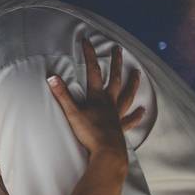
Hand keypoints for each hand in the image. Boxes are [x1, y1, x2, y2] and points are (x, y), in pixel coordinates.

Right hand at [47, 38, 143, 160]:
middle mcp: (109, 103)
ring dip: (132, 84)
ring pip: (127, 96)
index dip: (89, 55)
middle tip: (118, 50)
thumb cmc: (90, 134)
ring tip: (138, 74)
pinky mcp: (120, 129)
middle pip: (114, 79)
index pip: (92, 71)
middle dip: (115, 63)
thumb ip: (62, 95)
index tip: (86, 40)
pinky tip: (142, 111)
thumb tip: (51, 77)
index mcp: (97, 98)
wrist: (107, 153)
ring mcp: (116, 115)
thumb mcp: (72, 113)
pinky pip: (130, 120)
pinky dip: (136, 115)